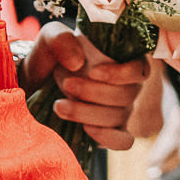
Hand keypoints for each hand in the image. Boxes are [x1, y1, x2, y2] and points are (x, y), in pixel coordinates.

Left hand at [21, 24, 148, 149]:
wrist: (39, 82)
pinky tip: (85, 128)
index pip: (140, 69)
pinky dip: (107, 137)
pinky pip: (123, 141)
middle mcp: (128, 85)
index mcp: (122, 58)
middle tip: (66, 85)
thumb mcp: (51, 38)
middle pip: (127, 95)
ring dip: (88, 112)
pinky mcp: (112, 131)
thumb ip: (61, 40)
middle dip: (93, 92)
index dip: (122, 73)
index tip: (93, 72)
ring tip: (59, 105)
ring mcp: (122, 109)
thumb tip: (77, 63)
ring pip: (120, 116)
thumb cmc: (53, 56)